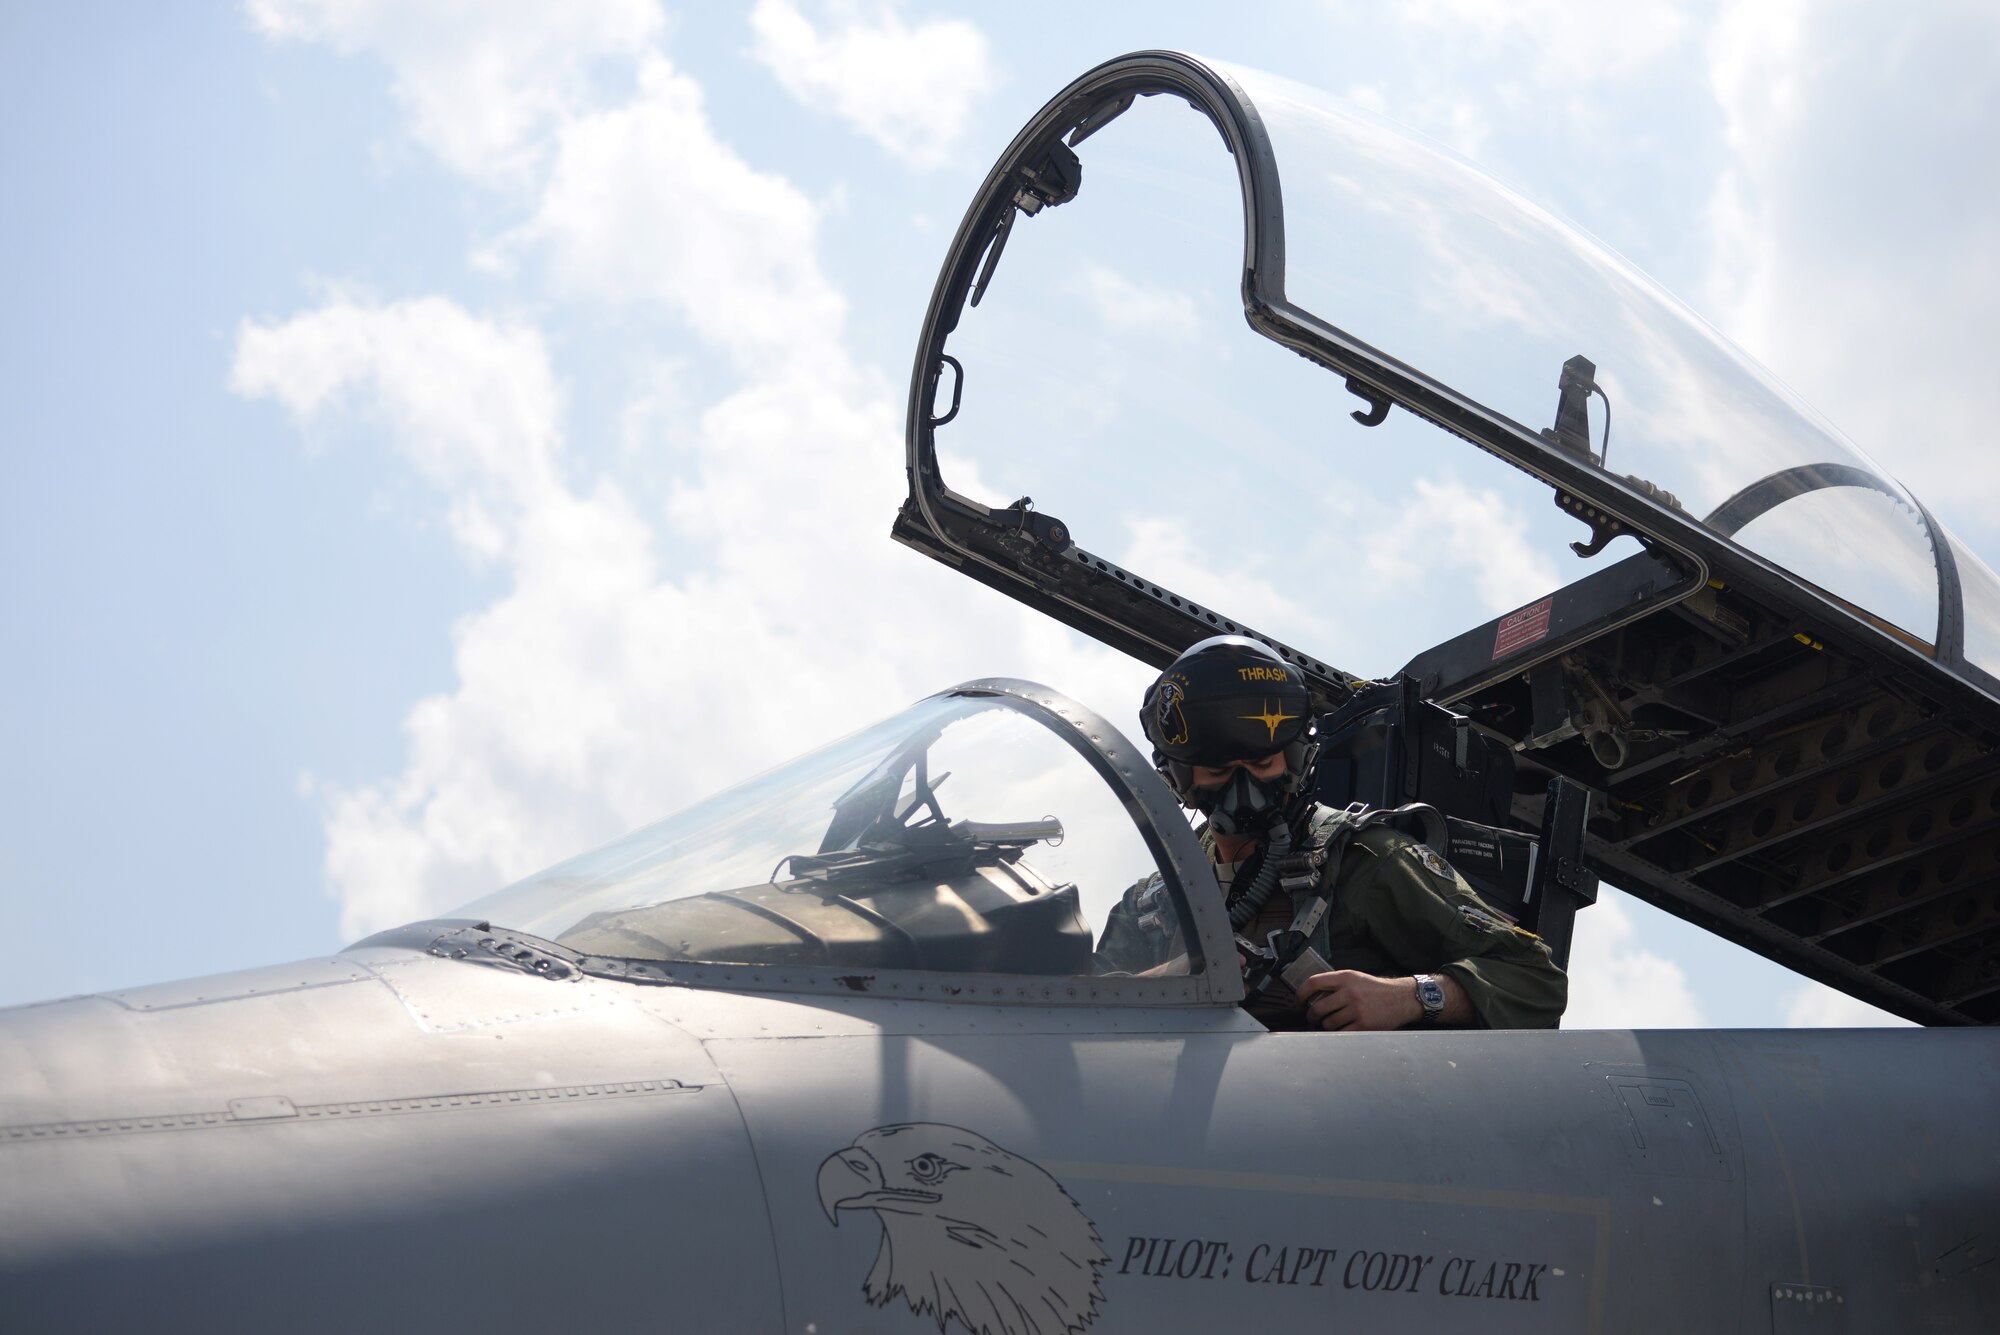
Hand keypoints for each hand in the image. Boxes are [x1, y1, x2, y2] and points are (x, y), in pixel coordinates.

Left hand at [1296, 970, 1420, 1031]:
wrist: (1402, 998)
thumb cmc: (1377, 989)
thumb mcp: (1356, 978)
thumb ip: (1337, 984)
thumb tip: (1313, 996)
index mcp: (1346, 977)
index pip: (1314, 983)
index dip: (1300, 993)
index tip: (1297, 1001)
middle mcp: (1350, 992)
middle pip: (1318, 1008)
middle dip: (1311, 1016)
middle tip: (1312, 1018)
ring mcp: (1357, 1009)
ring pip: (1328, 1023)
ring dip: (1326, 1026)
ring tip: (1330, 1023)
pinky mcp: (1364, 1024)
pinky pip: (1342, 1033)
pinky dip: (1338, 1033)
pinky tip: (1340, 1030)